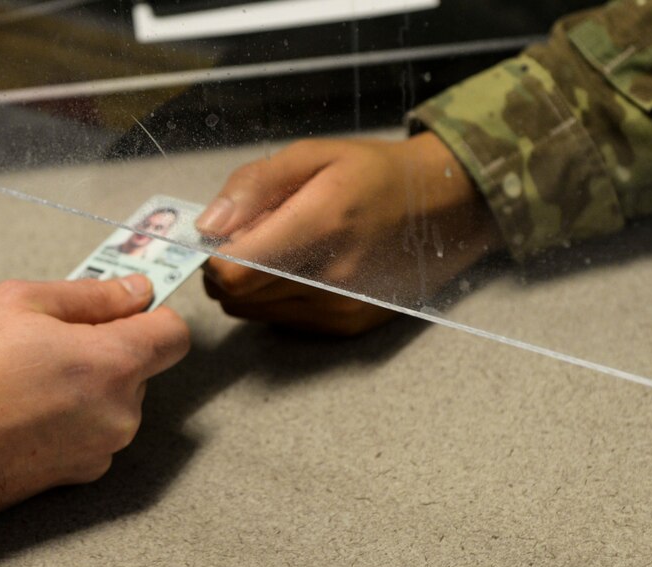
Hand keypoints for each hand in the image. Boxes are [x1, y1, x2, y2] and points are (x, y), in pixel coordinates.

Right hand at [0, 275, 189, 523]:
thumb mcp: (16, 303)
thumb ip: (90, 295)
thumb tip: (137, 290)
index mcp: (113, 364)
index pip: (174, 335)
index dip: (151, 315)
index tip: (120, 309)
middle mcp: (120, 414)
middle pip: (139, 369)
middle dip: (104, 350)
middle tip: (43, 342)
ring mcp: (99, 451)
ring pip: (112, 402)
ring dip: (83, 386)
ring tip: (21, 380)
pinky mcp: (75, 478)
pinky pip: (89, 434)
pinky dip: (67, 421)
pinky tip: (19, 413)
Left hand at [196, 133, 503, 335]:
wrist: (444, 207)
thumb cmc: (374, 174)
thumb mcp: (313, 155)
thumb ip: (253, 186)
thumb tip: (207, 226)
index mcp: (321, 225)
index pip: (234, 271)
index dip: (215, 254)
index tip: (223, 233)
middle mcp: (330, 278)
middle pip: (237, 295)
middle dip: (228, 267)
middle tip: (253, 236)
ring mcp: (340, 309)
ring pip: (253, 311)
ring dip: (249, 284)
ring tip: (281, 249)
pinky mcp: (346, 326)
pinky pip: (280, 320)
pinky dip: (275, 297)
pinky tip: (302, 269)